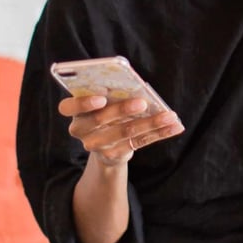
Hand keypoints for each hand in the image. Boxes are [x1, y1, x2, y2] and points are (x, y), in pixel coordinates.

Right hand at [58, 95, 184, 165]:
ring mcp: (98, 146)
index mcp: (75, 113)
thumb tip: (137, 86)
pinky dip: (160, 133)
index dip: (82, 103)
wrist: (107, 147)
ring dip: (151, 122)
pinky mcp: (115, 155)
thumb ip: (113, 95)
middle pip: (101, 119)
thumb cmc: (107, 114)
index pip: (67, 107)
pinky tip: (175, 126)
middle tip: (143, 102)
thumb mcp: (104, 104)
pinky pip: (140, 142)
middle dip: (123, 110)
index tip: (100, 98)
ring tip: (169, 115)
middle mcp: (82, 131)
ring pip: (126, 132)